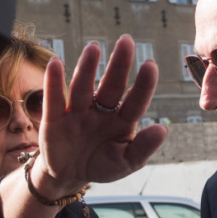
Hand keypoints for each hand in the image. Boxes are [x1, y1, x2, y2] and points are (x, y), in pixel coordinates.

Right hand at [30, 34, 166, 197]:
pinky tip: (55, 64)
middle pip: (111, 85)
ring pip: (83, 87)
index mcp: (123, 119)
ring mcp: (78, 111)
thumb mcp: (126, 163)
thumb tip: (163, 130)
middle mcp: (102, 110)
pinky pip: (54, 98)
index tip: (150, 65)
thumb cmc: (102, 164)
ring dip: (88, 68)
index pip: (136, 101)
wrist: (69, 176)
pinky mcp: (54, 118)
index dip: (143, 84)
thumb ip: (143, 148)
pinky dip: (54, 81)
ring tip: (94, 48)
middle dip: (119, 64)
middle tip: (126, 41)